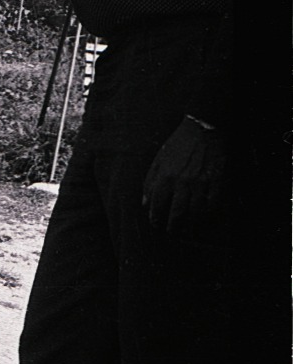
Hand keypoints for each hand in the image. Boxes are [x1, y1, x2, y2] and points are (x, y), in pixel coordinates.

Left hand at [142, 118, 225, 238]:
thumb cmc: (178, 145)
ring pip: (196, 212)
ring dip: (191, 225)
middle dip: (173, 227)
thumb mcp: (158, 161)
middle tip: (172, 232)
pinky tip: (204, 218)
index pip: (158, 205)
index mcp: (166, 177)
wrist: (203, 131)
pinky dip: (208, 214)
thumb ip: (149, 182)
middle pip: (177, 213)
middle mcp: (183, 182)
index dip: (156, 218)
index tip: (156, 224)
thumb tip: (145, 203)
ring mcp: (202, 183)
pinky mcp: (217, 181)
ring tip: (187, 230)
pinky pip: (213, 204)